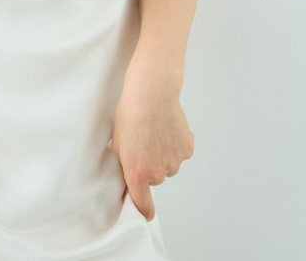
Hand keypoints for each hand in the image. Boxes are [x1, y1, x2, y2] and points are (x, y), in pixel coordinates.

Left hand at [109, 61, 194, 221]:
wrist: (152, 93)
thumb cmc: (130, 113)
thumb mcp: (118, 141)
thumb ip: (124, 163)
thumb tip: (128, 174)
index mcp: (137, 173)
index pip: (142, 204)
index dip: (143, 210)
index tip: (145, 213)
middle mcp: (158, 173)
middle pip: (155, 179)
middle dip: (149, 166)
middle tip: (143, 143)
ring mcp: (175, 162)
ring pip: (169, 165)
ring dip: (163, 155)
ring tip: (154, 132)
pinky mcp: (187, 150)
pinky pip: (180, 153)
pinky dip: (175, 144)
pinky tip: (167, 128)